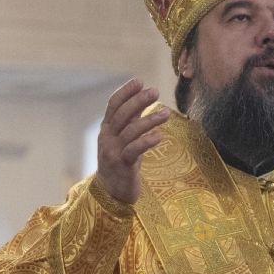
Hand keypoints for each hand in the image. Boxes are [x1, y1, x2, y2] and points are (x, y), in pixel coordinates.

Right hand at [96, 79, 170, 203]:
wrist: (110, 192)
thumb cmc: (121, 161)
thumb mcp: (125, 138)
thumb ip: (132, 119)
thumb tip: (143, 97)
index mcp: (107, 128)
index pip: (113, 105)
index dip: (126, 92)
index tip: (140, 81)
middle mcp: (107, 138)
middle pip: (121, 115)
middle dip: (138, 101)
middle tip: (155, 92)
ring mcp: (113, 152)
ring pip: (130, 131)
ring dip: (149, 120)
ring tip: (166, 113)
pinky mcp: (122, 166)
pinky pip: (134, 151)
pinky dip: (146, 141)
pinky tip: (159, 137)